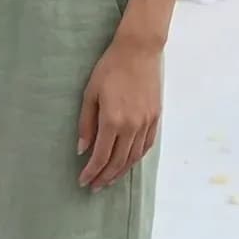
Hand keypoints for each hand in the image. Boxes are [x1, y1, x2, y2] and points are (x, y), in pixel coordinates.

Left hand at [77, 32, 161, 189]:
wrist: (139, 51)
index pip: (100, 156)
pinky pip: (146, 146)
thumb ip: (86, 123)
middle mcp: (131, 126)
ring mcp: (146, 123)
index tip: (83, 181)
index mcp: (112, 120)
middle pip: (117, 162)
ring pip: (133, 158)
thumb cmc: (110, 69)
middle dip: (104, 177)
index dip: (91, 172)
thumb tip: (82, 149)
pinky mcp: (155, 118)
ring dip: (120, 172)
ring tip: (109, 179)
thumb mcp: (90, 93)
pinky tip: (128, 163)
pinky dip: (136, 159)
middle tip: (94, 186)